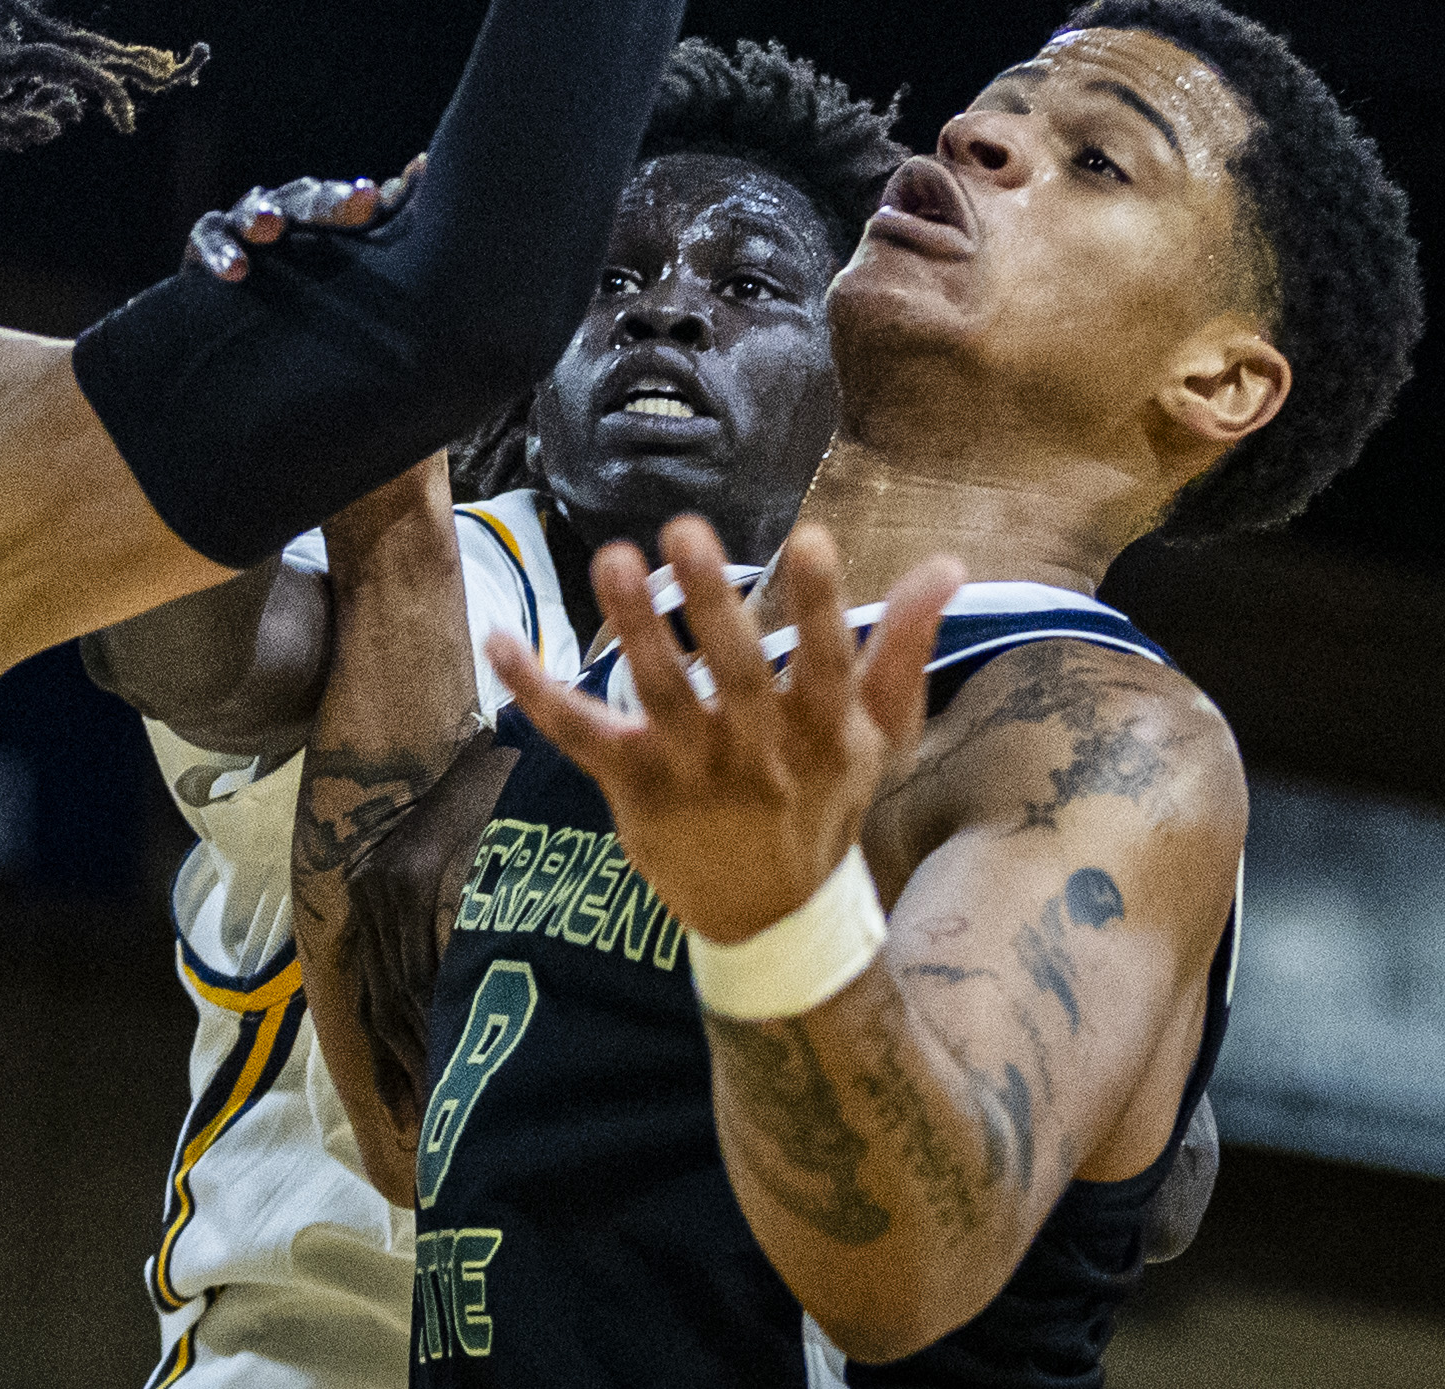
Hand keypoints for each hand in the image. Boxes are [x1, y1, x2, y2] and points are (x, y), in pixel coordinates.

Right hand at [183, 154, 426, 280]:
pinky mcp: (204, 244)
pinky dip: (219, 251)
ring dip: (262, 215)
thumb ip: (382, 216)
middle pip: (305, 197)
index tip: (379, 201)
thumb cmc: (299, 282)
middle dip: (327, 202)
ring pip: (252, 210)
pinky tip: (236, 270)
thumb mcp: (342, 257)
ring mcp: (241, 222)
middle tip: (352, 206)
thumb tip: (424, 166)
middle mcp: (283, 208)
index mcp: (318, 212)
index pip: (343, 199)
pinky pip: (207, 238)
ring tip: (272, 227)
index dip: (360, 199)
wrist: (233, 323)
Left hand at [486, 520, 959, 943]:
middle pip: (735, 673)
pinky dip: (534, 691)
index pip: (826, 663)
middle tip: (685, 530)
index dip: (819, 606)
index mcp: (825, 732)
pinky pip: (578, 735)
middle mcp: (759, 753)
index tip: (810, 539)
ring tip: (610, 559)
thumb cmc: (826, 800)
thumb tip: (948, 564)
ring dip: (631, 627)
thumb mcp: (881, 733)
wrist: (775, 914)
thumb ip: (904, 646)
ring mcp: (692, 773)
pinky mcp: (633, 787)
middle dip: (711, 602)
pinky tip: (497, 641)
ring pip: (657, 696)